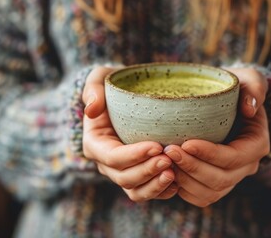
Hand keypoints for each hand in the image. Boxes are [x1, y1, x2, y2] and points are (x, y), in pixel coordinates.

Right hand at [82, 66, 177, 201]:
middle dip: (147, 171)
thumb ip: (93, 90)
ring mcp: (122, 172)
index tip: (156, 146)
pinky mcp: (138, 177)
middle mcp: (106, 163)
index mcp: (95, 143)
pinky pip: (147, 192)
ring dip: (155, 186)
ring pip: (136, 191)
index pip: (112, 157)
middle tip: (169, 159)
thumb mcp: (100, 79)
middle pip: (125, 178)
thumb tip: (92, 110)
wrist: (125, 99)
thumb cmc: (113, 86)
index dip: (134, 155)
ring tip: (175, 173)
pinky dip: (162, 192)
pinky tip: (178, 183)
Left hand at [164, 68, 269, 206]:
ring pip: (210, 192)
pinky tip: (168, 172)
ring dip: (185, 180)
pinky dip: (183, 190)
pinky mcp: (216, 184)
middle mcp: (247, 166)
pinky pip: (201, 197)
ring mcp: (232, 178)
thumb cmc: (236, 89)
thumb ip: (254, 88)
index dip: (209, 154)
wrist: (227, 103)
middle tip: (168, 150)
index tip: (186, 142)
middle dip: (192, 167)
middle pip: (220, 179)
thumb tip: (249, 108)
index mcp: (256, 144)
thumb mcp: (249, 79)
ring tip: (165, 161)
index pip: (233, 157)